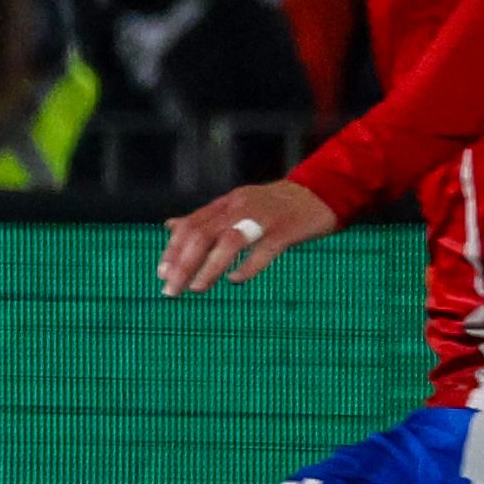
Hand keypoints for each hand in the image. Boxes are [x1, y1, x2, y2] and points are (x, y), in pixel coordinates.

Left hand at [157, 180, 337, 297]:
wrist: (321, 193)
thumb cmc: (275, 206)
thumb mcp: (236, 207)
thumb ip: (204, 219)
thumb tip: (170, 227)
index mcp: (226, 204)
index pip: (191, 225)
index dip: (173, 250)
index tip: (163, 274)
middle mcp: (239, 208)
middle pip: (203, 234)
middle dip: (183, 263)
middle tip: (171, 290)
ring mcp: (263, 218)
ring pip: (228, 242)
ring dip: (208, 267)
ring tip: (196, 289)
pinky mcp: (285, 231)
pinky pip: (263, 250)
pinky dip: (247, 267)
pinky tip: (235, 280)